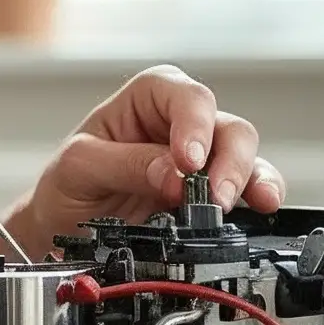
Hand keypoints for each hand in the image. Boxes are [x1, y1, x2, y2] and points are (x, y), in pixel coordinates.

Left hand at [6, 66, 283, 255]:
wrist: (62, 228)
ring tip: (229, 206)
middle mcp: (180, 124)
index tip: (188, 160)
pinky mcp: (211, 193)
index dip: (193, 125)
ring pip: (244, 155)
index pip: (184, 96)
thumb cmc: (67, 184)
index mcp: (146, 100)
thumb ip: (124, 165)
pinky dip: (260, 195)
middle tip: (212, 196)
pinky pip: (249, 186)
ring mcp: (201, 159)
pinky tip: (261, 207)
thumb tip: (174, 175)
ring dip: (248, 180)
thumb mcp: (78, 168)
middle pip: (225, 127)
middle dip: (227, 160)